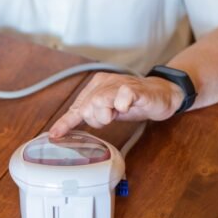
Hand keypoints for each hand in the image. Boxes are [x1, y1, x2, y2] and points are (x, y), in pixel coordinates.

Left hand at [49, 72, 183, 137]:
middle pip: (87, 106)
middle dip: (97, 119)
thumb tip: (67, 129)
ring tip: (118, 113)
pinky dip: (122, 105)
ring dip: (107, 114)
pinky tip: (126, 107)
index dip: (66, 122)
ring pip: (100, 100)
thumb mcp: (108, 111)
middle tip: (111, 117)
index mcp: (96, 85)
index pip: (77, 106)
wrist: (162, 95)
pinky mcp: (136, 89)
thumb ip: (90, 116)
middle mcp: (106, 82)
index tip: (55, 135)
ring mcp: (121, 84)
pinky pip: (123, 96)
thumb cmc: (133, 102)